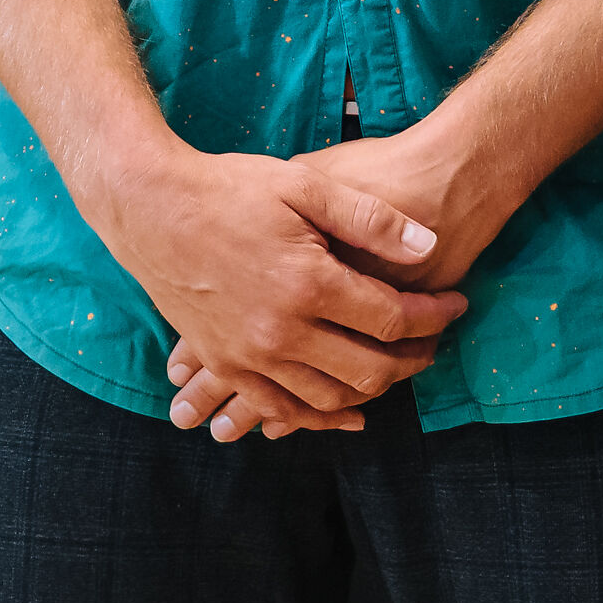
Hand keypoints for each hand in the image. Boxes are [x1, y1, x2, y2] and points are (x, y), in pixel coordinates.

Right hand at [161, 117, 535, 439]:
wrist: (148, 205)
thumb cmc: (227, 187)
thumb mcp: (304, 185)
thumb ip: (370, 218)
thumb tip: (429, 245)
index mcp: (307, 283)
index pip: (392, 318)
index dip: (434, 316)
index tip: (455, 306)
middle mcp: (280, 330)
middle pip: (368, 368)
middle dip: (413, 359)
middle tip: (434, 342)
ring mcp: (248, 355)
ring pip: (328, 399)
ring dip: (372, 390)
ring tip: (396, 367)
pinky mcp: (224, 363)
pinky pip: (279, 409)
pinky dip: (316, 417)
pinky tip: (344, 412)